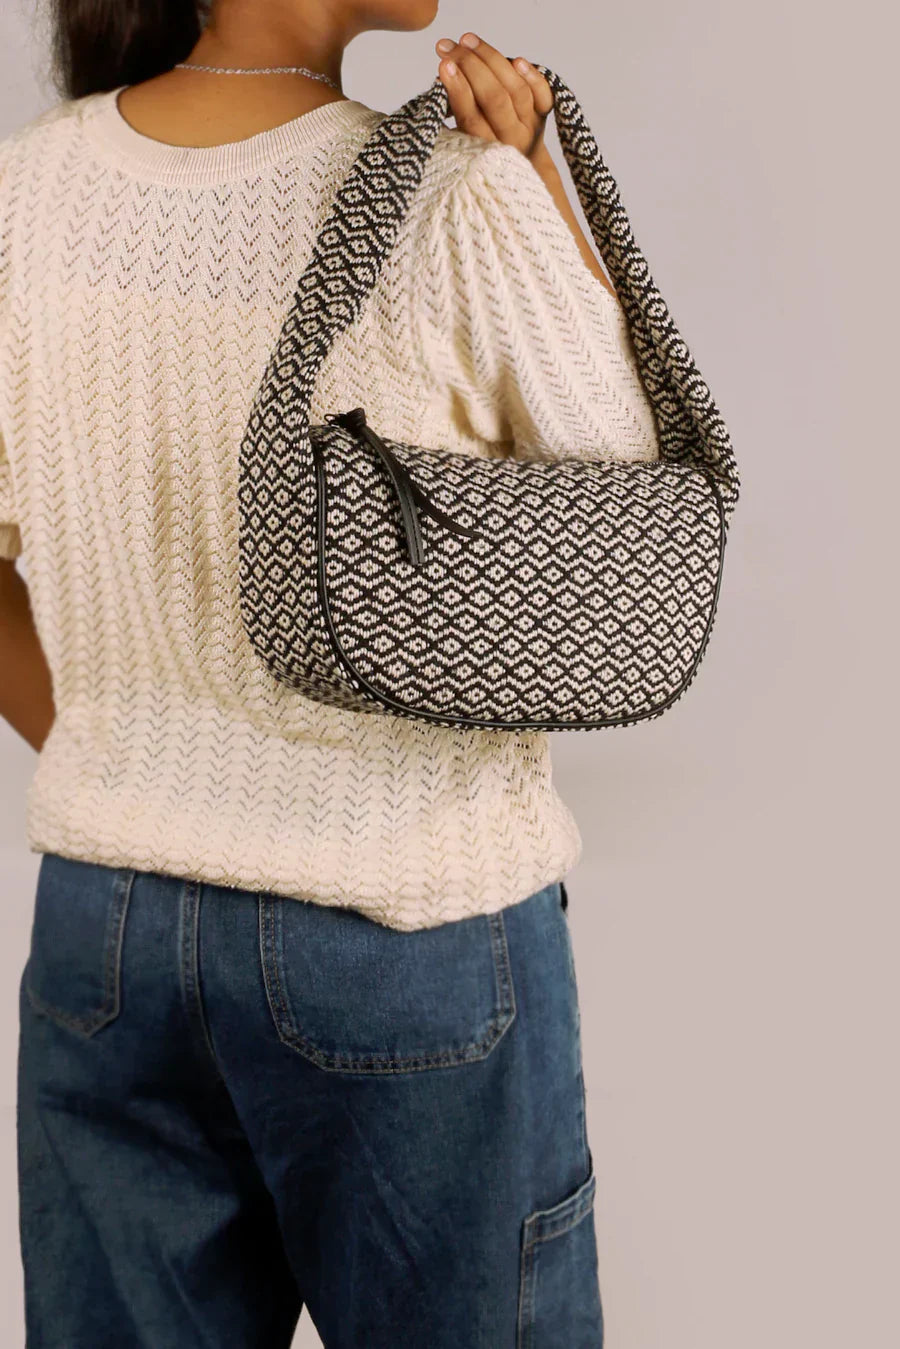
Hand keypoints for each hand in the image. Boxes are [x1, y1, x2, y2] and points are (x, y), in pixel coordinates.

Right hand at [434, 32, 553, 162]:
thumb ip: (457, 113)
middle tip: (453, 47)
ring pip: (516, 90)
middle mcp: (510, 140)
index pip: (471, 117)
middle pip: (495, 99)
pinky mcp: (544, 115)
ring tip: (469, 41)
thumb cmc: (483, 144)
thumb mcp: (464, 140)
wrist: (522, 162)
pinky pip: (542, 94)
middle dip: (472, 67)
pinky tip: (516, 60)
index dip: (458, 89)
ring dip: (492, 60)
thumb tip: (446, 71)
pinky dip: (532, 76)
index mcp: (485, 150)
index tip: (445, 64)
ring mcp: (530, 127)